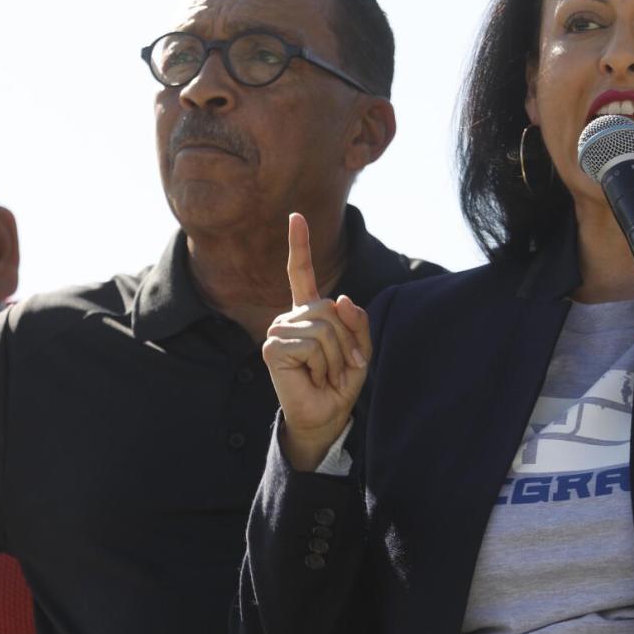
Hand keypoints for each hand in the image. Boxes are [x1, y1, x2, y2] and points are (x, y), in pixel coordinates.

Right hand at [263, 213, 371, 469]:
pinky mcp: (273, 347)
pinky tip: (313, 376)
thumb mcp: (360, 349)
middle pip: (330, 307)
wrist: (325, 416)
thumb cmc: (340, 384)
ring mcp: (278, 330)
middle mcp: (290, 317)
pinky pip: (312, 341)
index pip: (300, 273)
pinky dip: (323, 362)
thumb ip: (357, 320)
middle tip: (342, 366)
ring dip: (337, 355)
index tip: (296, 216)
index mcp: (308, 312)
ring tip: (326, 374)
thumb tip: (342, 297)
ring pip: (324, 325)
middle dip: (347, 339)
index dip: (299, 245)